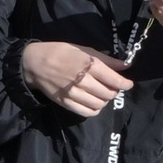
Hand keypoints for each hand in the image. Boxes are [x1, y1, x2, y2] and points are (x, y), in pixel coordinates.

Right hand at [20, 40, 134, 117]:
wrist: (35, 63)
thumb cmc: (61, 52)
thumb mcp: (83, 49)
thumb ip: (106, 60)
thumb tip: (125, 66)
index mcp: (89, 64)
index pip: (115, 80)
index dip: (125, 83)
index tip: (128, 83)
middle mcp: (83, 80)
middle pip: (108, 93)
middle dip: (114, 91)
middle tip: (112, 87)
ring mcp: (74, 94)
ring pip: (99, 104)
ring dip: (104, 100)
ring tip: (101, 94)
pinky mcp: (66, 103)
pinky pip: (87, 112)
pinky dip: (95, 109)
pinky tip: (93, 103)